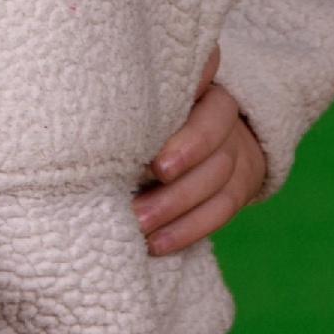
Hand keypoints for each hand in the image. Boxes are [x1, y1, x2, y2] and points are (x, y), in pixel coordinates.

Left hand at [136, 54, 268, 255]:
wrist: (196, 132)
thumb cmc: (152, 112)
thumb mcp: (147, 99)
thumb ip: (133, 102)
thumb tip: (95, 110)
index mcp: (204, 89)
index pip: (209, 109)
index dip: (189, 140)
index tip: (156, 166)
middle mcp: (226, 117)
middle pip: (215, 150)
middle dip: (176, 184)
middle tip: (136, 207)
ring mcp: (237, 153)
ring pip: (219, 183)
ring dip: (176, 209)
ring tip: (138, 225)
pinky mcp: (239, 187)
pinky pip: (221, 212)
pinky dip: (188, 231)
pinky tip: (157, 243)